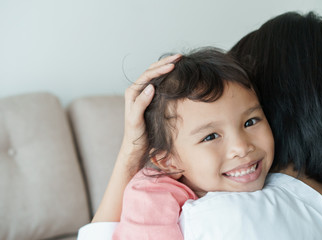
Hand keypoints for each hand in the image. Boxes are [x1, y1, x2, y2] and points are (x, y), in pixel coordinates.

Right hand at [92, 54, 180, 221]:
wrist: (137, 153)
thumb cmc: (152, 132)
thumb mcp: (163, 113)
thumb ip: (169, 100)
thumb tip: (190, 90)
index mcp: (143, 93)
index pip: (154, 72)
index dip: (166, 63)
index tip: (183, 57)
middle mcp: (135, 96)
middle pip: (148, 73)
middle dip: (163, 64)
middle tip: (179, 57)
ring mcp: (132, 107)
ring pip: (141, 84)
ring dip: (155, 74)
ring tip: (169, 67)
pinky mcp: (132, 120)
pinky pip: (137, 105)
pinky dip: (144, 96)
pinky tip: (153, 88)